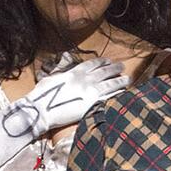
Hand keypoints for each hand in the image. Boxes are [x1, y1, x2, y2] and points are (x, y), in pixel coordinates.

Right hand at [3, 57, 128, 140]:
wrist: (42, 110)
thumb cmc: (42, 96)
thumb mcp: (50, 79)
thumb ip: (61, 75)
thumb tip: (63, 74)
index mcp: (74, 72)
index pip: (92, 64)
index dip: (102, 62)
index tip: (108, 60)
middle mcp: (85, 80)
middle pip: (104, 71)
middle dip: (114, 68)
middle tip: (122, 66)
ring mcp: (91, 92)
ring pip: (111, 83)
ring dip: (121, 80)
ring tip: (128, 78)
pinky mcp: (93, 105)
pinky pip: (110, 98)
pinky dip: (118, 94)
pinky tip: (124, 93)